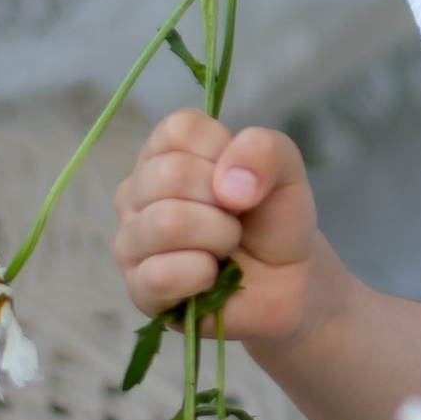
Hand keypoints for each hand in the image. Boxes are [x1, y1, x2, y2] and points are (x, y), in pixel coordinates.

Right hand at [111, 111, 322, 346]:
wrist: (289, 280)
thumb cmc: (275, 219)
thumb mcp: (285, 169)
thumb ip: (264, 150)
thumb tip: (228, 184)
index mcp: (164, 153)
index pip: (179, 130)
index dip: (224, 154)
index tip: (240, 179)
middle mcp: (137, 192)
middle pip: (171, 174)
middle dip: (224, 202)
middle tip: (236, 219)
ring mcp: (131, 241)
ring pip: (167, 223)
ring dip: (218, 237)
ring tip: (226, 246)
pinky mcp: (139, 289)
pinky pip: (163, 274)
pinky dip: (203, 275)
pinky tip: (211, 276)